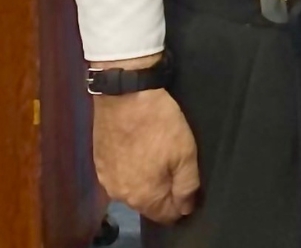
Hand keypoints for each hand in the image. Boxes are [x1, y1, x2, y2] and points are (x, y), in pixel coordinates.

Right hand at [91, 78, 199, 224]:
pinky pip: (121, 174)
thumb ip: (187, 186)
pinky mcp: (99, 163)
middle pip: (149, 203)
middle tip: (177, 165)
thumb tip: (186, 209)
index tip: (190, 188)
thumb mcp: (185, 154)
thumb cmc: (159, 125)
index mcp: (143, 197)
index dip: (182, 205)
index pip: (166, 216)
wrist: (125, 96)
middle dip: (165, 192)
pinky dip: (132, 167)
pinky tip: (141, 149)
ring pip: (134, 189)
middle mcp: (120, 195)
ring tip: (159, 154)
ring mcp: (106, 179)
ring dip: (147, 179)